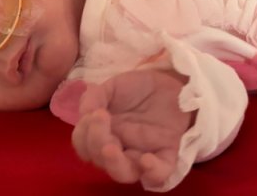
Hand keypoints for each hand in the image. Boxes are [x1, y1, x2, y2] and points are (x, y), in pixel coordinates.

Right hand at [72, 69, 192, 189]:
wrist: (173, 82)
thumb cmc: (140, 88)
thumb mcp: (114, 86)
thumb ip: (95, 96)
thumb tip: (84, 112)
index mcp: (105, 135)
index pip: (85, 147)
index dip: (83, 136)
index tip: (92, 113)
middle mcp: (121, 150)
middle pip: (101, 162)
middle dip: (95, 143)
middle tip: (100, 117)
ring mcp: (144, 154)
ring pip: (125, 174)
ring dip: (114, 163)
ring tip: (110, 146)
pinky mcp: (167, 154)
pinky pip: (160, 174)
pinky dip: (151, 171)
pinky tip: (146, 159)